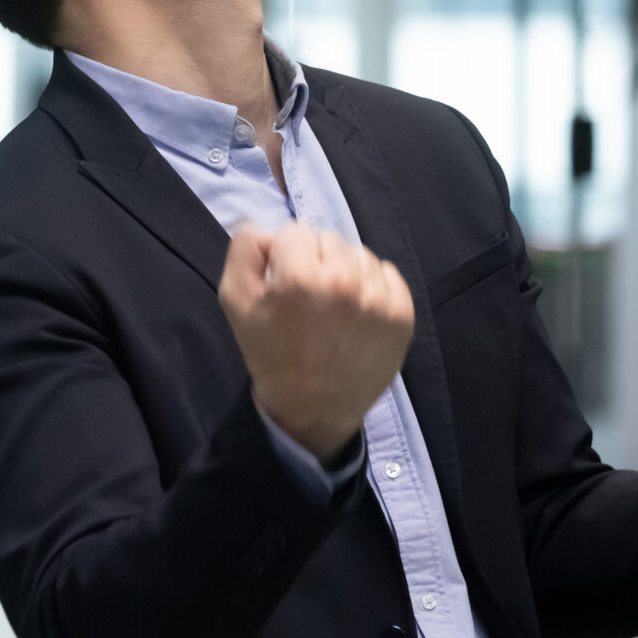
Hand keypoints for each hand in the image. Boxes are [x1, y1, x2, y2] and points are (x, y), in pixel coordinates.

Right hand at [218, 224, 414, 461]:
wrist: (312, 409)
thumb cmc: (270, 352)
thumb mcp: (234, 299)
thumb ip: (245, 247)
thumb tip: (271, 228)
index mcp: (300, 275)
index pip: (294, 232)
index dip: (284, 258)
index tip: (284, 287)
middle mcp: (344, 280)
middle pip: (328, 239)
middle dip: (315, 261)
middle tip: (309, 300)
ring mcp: (378, 298)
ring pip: (358, 253)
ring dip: (345, 271)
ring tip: (334, 307)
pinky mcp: (402, 313)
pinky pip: (387, 272)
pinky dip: (372, 285)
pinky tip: (357, 312)